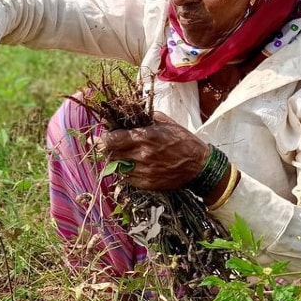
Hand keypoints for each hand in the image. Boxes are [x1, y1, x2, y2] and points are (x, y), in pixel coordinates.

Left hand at [96, 113, 213, 190]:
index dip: (103, 138)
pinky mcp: (146, 184)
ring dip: (114, 160)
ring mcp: (143, 171)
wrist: (199, 167)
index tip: (101, 136)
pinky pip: (126, 178)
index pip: (112, 140)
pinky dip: (125, 171)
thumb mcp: (166, 123)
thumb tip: (128, 116)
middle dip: (105, 149)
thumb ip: (145, 118)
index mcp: (145, 137)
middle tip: (104, 144)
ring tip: (119, 154)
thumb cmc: (183, 141)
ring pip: (116, 167)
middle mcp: (142, 155)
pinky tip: (131, 165)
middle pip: (110, 154)